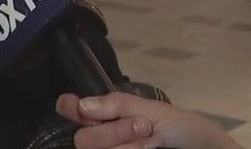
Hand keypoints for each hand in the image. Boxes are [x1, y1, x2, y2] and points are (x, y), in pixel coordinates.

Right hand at [57, 92, 241, 148]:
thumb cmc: (182, 128)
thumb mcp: (153, 111)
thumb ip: (118, 106)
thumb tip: (81, 106)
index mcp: (106, 116)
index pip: (71, 109)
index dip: (68, 108)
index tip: (79, 110)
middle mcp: (104, 138)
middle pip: (83, 140)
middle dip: (113, 132)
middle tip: (144, 127)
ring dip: (126, 146)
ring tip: (153, 143)